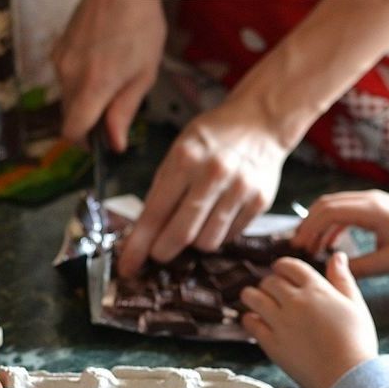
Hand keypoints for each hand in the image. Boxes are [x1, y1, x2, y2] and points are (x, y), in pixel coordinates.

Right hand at [51, 0, 165, 152]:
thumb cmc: (139, 24)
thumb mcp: (144, 74)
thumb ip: (125, 111)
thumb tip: (115, 143)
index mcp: (93, 86)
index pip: (72, 131)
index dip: (84, 143)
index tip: (99, 142)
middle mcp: (70, 76)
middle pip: (69, 117)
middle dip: (88, 121)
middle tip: (113, 109)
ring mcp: (60, 61)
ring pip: (67, 98)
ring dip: (85, 100)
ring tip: (110, 78)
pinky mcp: (58, 49)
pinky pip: (65, 78)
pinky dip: (80, 81)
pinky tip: (100, 63)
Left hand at [117, 103, 286, 276]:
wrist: (261, 120)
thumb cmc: (211, 138)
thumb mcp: (178, 151)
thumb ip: (161, 191)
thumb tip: (141, 235)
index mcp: (185, 159)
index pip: (155, 214)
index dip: (138, 246)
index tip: (127, 267)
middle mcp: (213, 174)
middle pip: (181, 235)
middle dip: (163, 252)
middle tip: (158, 253)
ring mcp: (240, 189)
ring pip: (207, 242)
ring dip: (194, 243)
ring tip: (193, 225)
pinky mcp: (260, 202)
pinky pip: (229, 237)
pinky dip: (218, 234)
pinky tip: (216, 216)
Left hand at [240, 253, 377, 387]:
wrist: (348, 376)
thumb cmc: (357, 342)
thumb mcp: (355, 305)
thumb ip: (342, 279)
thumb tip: (337, 256)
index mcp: (317, 289)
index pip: (289, 266)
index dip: (282, 267)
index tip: (280, 272)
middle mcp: (295, 302)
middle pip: (269, 281)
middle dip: (269, 284)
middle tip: (271, 292)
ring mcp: (280, 322)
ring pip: (252, 297)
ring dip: (251, 296)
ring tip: (255, 301)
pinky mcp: (271, 343)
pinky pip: (250, 323)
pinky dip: (249, 319)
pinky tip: (255, 321)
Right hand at [291, 190, 388, 277]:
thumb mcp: (387, 264)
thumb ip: (356, 268)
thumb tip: (328, 271)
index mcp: (373, 210)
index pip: (329, 211)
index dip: (309, 228)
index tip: (298, 247)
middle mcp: (370, 200)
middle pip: (326, 204)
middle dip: (307, 224)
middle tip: (297, 247)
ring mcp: (372, 200)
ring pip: (333, 205)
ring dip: (317, 223)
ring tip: (309, 247)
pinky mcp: (373, 206)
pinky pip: (344, 210)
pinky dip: (330, 224)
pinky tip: (326, 243)